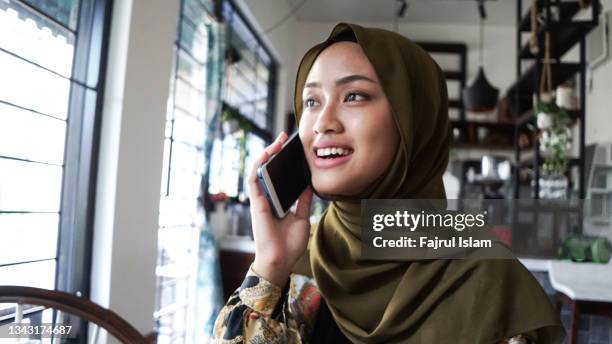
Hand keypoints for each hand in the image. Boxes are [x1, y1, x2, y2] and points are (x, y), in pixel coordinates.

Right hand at [247, 131, 313, 286]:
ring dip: (266, 154)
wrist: (281, 261)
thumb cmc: (289, 244)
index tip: (293, 148)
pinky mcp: (256, 203)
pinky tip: (266, 155)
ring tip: (277, 141)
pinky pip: (254, 180)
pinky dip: (258, 166)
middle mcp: (267, 198)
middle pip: (268, 170)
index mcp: (277, 201)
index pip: (278, 176)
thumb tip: (309, 184)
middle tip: (285, 137)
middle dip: (275, 152)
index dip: (283, 161)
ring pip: (259, 171)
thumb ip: (303, 200)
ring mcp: (260, 200)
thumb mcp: (302, 217)